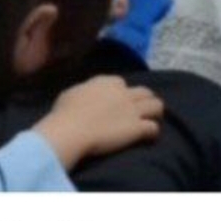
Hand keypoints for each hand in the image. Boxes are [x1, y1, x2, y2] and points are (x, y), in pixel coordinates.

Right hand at [35, 77, 163, 172]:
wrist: (70, 131)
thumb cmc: (64, 114)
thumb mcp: (70, 94)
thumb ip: (84, 92)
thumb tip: (84, 96)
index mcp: (106, 82)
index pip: (122, 83)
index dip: (122, 93)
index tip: (118, 103)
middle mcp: (123, 93)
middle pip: (145, 92)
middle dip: (145, 101)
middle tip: (141, 112)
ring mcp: (132, 110)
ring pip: (157, 106)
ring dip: (155, 114)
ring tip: (151, 122)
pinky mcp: (136, 128)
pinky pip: (154, 128)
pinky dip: (153, 133)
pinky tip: (148, 138)